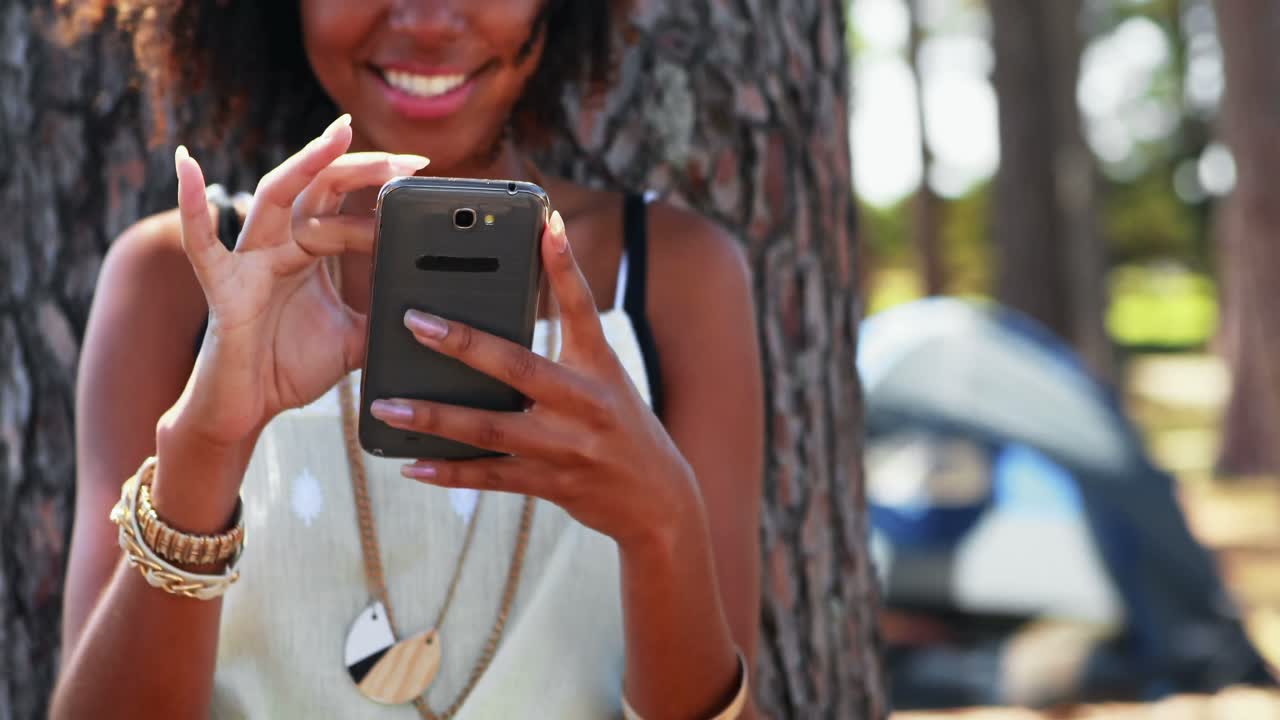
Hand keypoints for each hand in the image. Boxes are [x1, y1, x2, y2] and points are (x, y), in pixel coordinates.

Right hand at [171, 115, 428, 447]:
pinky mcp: (223, 287)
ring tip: (338, 134)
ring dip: (308, 164)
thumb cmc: (290, 367)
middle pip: (319, 189)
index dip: (380, 192)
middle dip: (361, 168)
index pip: (346, 205)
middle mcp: (279, 245)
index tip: (422, 177)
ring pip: (276, 198)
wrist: (248, 409)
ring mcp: (249, 261)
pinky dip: (191, 204)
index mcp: (309, 252)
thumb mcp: (355, 338)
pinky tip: (186, 165)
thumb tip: (432, 307)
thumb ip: (385, 315)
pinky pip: (203, 244)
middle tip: (406, 159)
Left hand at [369, 211, 700, 547]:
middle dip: (463, 343)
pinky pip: (490, 476)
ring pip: (489, 428)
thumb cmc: (621, 427)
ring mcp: (566, 446)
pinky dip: (449, 471)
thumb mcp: (605, 379)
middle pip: (518, 366)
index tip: (547, 223)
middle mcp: (584, 403)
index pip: (582, 307)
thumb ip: (564, 345)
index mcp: (599, 366)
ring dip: (434, 417)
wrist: (658, 499)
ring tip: (386, 406)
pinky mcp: (551, 484)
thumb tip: (507, 307)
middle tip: (414, 321)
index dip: (565, 265)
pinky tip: (412, 464)